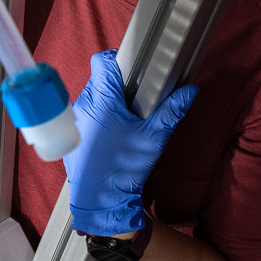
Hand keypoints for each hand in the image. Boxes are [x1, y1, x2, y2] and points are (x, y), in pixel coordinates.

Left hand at [64, 50, 197, 236]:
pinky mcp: (71, 134)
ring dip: (107, 103)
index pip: (102, 61)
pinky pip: (84, 115)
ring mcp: (74, 121)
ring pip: (91, 98)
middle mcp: (83, 106)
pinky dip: (97, 118)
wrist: (100, 201)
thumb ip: (171, 111)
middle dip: (117, 85)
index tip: (132, 69)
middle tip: (136, 100)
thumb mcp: (153, 138)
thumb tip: (189, 91)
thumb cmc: (124, 169)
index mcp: (102, 101)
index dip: (117, 59)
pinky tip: (111, 135)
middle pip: (99, 80)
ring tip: (125, 120)